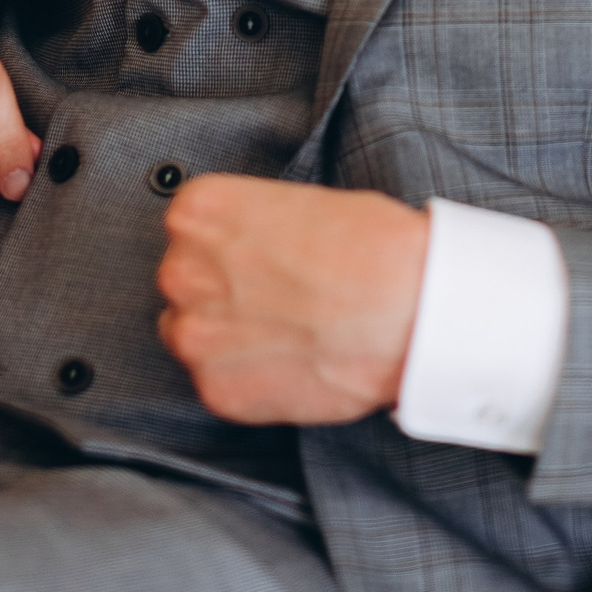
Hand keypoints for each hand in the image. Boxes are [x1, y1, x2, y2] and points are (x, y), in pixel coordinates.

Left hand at [156, 174, 430, 426]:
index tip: (261, 258)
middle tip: (278, 298)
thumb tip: (251, 250)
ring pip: (193, 336)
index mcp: (198, 211)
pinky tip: (290, 363)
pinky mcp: (216, 389)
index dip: (232, 246)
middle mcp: (181, 270)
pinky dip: (249, 379)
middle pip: (186, 282)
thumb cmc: (373, 247)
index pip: (191, 230)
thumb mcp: (301, 202)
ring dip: (228, 337)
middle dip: (224, 292)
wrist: (410, 309)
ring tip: (287, 333)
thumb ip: (254, 227)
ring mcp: (194, 335)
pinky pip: (219, 382)